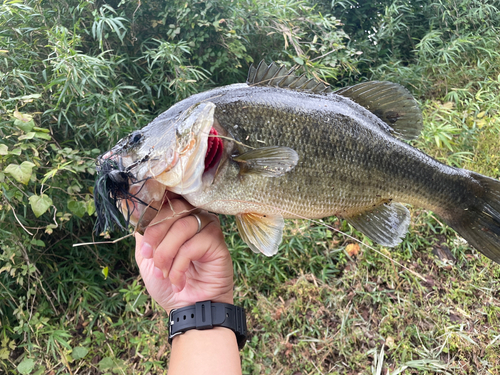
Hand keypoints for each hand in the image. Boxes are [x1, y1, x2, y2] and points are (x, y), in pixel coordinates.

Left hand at [134, 194, 233, 313]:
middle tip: (150, 258)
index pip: (164, 199)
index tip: (142, 235)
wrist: (186, 309)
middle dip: (155, 234)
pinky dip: (180, 265)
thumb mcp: (147, 258)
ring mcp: (207, 227)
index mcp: (176, 216)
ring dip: (167, 253)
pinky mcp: (217, 242)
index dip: (150, 211)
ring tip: (164, 273)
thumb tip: (133, 211)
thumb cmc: (168, 284)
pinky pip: (193, 245)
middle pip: (172, 208)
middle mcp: (194, 216)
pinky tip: (178, 280)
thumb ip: (142, 235)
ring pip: (182, 226)